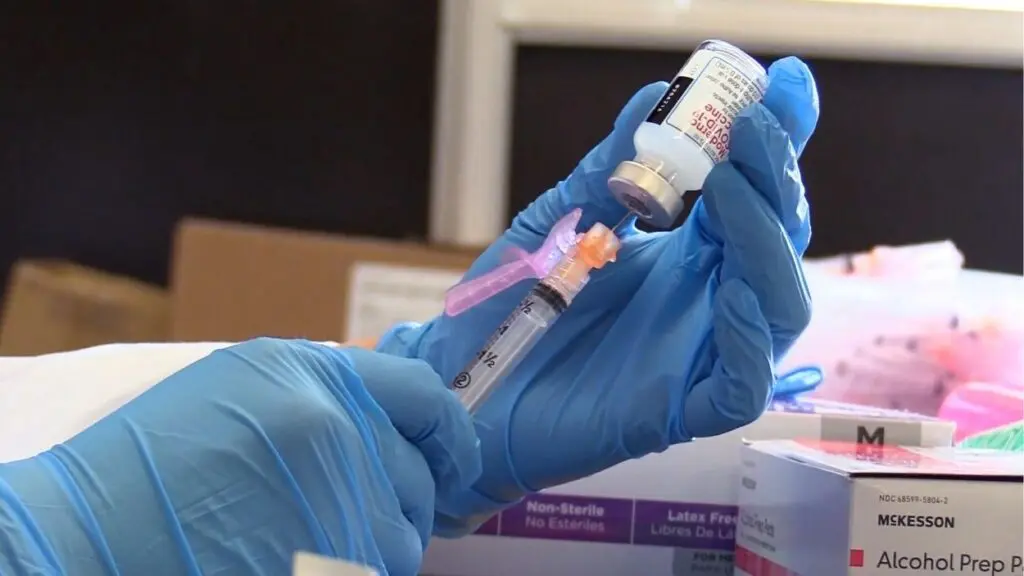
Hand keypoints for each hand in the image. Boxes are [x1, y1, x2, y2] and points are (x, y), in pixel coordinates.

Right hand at [0, 339, 480, 575]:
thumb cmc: (153, 461)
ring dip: (373, 542)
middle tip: (348, 507)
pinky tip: (297, 560)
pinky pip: (376, 574)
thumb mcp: (240, 384)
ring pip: (403, 537)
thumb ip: (322, 389)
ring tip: (306, 539)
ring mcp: (343, 512)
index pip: (426, 397)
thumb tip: (388, 417)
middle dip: (400, 495)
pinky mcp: (336, 571)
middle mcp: (345, 438)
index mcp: (319, 380)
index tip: (453, 450)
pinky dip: (353, 571)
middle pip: (419, 477)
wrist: (91, 537)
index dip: (449, 428)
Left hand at [378, 57, 818, 529]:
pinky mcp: (677, 410)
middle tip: (754, 126)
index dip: (775, 143)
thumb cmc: (508, 306)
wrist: (461, 381)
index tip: (784, 82)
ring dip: (767, 246)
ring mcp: (696, 353)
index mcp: (683, 253)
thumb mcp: (557, 223)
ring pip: (777, 307)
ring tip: (731, 191)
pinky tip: (730, 294)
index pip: (751, 194)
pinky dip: (749, 339)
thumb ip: (606, 169)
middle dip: (777, 180)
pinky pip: (742, 386)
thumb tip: (650, 98)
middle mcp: (703, 298)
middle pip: (776, 242)